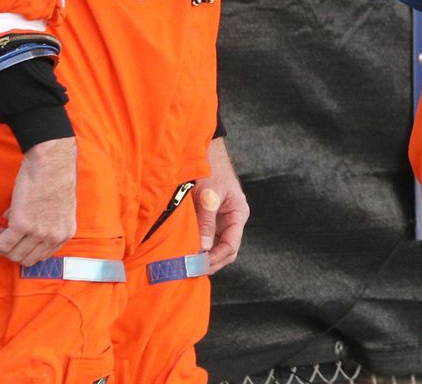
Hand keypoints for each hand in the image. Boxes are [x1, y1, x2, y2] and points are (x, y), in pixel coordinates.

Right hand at [0, 136, 77, 266]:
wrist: (51, 162)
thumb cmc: (53, 177)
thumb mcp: (54, 207)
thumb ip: (40, 221)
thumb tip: (14, 226)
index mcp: (65, 232)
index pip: (41, 255)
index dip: (23, 251)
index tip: (12, 243)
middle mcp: (54, 236)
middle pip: (26, 258)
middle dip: (9, 252)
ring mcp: (39, 232)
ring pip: (12, 253)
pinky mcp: (22, 225)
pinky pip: (1, 244)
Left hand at [195, 136, 249, 273]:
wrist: (203, 150)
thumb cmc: (210, 169)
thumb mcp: (208, 195)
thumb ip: (206, 221)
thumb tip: (202, 248)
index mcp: (238, 214)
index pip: (231, 246)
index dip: (215, 259)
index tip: (196, 266)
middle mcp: (231, 220)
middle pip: (225, 251)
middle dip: (209, 262)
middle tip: (188, 270)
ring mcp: (220, 220)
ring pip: (214, 247)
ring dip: (202, 256)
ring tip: (184, 264)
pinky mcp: (208, 218)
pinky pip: (205, 238)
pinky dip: (196, 247)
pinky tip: (183, 251)